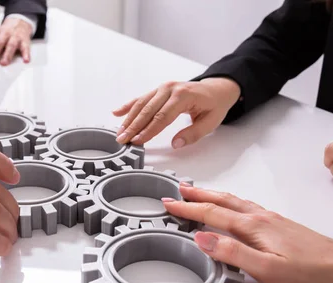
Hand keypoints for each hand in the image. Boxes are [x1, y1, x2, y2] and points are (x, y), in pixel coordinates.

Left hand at [0, 18, 32, 66]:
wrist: (19, 23)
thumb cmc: (2, 33)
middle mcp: (3, 34)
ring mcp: (14, 38)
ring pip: (10, 45)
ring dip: (7, 54)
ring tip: (4, 63)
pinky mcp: (24, 42)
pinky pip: (25, 48)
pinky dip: (26, 54)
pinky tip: (25, 60)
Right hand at [112, 78, 240, 147]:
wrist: (216, 89)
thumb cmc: (214, 105)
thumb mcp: (210, 122)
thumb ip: (193, 134)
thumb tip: (175, 144)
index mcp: (183, 96)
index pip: (162, 116)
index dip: (149, 130)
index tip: (138, 141)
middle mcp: (170, 89)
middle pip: (148, 110)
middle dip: (133, 127)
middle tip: (122, 140)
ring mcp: (162, 88)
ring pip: (141, 104)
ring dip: (129, 119)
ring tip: (119, 133)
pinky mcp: (158, 90)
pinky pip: (141, 98)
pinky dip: (128, 106)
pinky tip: (116, 113)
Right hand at [162, 185, 332, 282]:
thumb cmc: (310, 273)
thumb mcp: (266, 269)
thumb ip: (232, 252)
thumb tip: (202, 238)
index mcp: (253, 227)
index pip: (212, 214)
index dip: (187, 208)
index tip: (168, 204)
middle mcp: (260, 218)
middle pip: (221, 201)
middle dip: (196, 195)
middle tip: (176, 191)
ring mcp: (270, 219)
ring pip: (233, 202)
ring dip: (211, 196)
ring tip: (196, 193)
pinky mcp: (278, 225)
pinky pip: (244, 206)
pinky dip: (228, 202)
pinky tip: (229, 208)